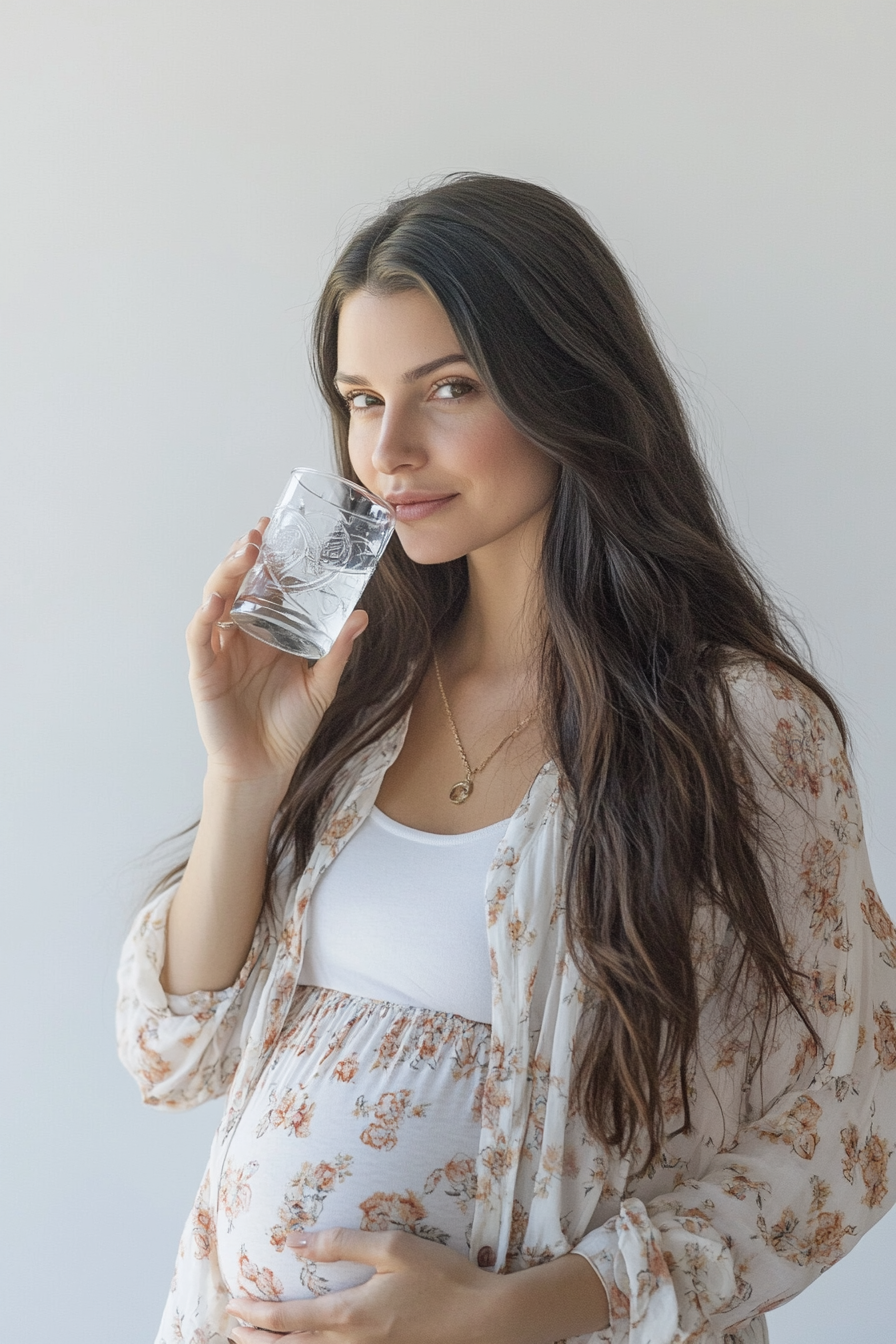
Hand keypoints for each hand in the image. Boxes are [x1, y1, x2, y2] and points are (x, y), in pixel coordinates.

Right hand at [187, 521, 367, 786]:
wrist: (266, 769)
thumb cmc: (288, 729)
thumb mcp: (321, 684)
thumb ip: (335, 650)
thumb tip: (361, 615)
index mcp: (267, 634)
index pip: (263, 586)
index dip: (268, 558)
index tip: (278, 528)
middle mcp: (241, 637)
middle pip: (237, 585)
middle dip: (245, 555)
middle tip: (259, 531)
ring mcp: (220, 652)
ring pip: (216, 601)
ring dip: (226, 574)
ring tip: (243, 552)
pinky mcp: (204, 672)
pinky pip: (201, 638)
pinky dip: (205, 617)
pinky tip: (216, 600)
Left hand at [225, 1227, 504, 1343]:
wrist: (485, 1320)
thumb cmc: (442, 1278)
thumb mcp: (393, 1247)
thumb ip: (342, 1242)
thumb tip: (295, 1240)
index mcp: (349, 1315)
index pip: (288, 1319)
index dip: (256, 1313)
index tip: (233, 1305)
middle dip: (258, 1340)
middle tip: (233, 1329)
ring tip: (258, 1342)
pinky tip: (311, 1343)